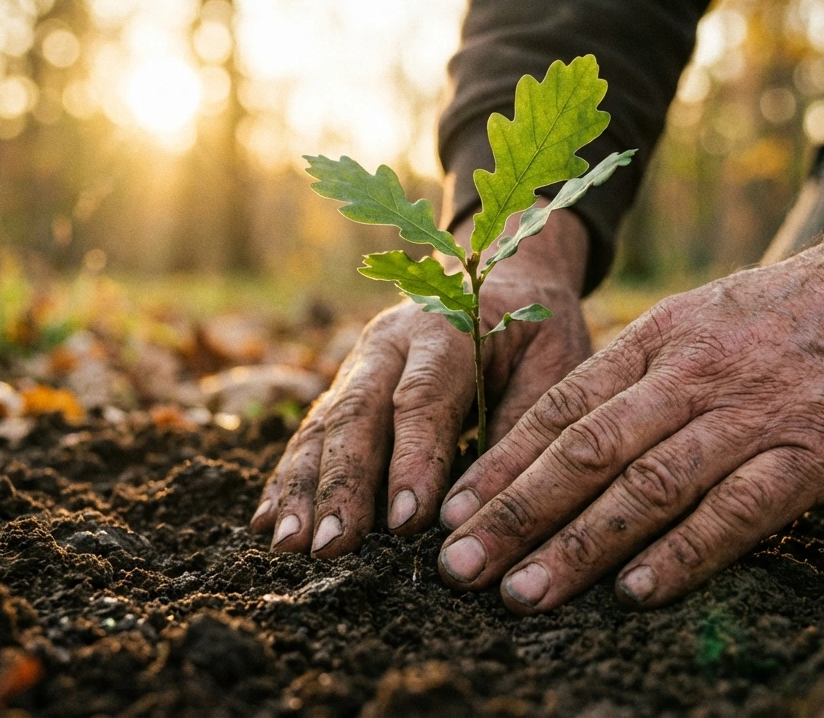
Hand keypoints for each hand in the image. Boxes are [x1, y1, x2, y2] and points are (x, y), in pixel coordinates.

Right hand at [251, 208, 592, 556]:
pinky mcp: (344, 386)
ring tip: (289, 544)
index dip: (412, 460)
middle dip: (341, 485)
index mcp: (448, 329)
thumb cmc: (536, 331)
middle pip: (358, 413)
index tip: (404, 522)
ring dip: (304, 488)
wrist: (503, 278)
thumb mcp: (555, 366)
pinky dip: (289, 477)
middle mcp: (391, 342)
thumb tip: (484, 508)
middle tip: (330, 547)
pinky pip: (310, 432)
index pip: (424, 397)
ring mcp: (360, 363)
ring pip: (324, 424)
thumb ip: (524, 429)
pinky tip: (268, 521)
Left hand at [435, 150, 823, 612]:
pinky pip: (736, 509)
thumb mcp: (710, 314)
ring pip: (645, 486)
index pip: (561, 406)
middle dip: (513, 514)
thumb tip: (579, 424)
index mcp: (662, 338)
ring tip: (522, 593)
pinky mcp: (813, 452)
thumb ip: (648, 369)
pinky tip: (637, 592)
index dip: (501, 463)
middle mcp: (693, 373)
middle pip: (584, 451)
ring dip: (577, 545)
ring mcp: (752, 413)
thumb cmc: (809, 307)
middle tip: (457, 566)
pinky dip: (683, 553)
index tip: (452, 509)